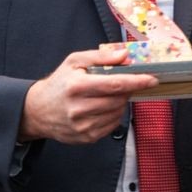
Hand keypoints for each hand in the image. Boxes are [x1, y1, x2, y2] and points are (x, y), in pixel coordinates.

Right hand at [19, 49, 157, 143]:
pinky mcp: (86, 137)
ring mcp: (83, 125)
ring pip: (118, 113)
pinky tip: (102, 108)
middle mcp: (79, 108)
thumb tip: (125, 55)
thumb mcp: (74, 62)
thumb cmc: (60, 83)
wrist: (38, 111)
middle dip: (127, 90)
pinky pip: (112, 125)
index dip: (137, 82)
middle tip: (122, 84)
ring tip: (106, 96)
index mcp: (77, 86)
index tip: (152, 79)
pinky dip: (114, 115)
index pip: (114, 84)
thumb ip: (101, 57)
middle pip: (118, 99)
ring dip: (120, 103)